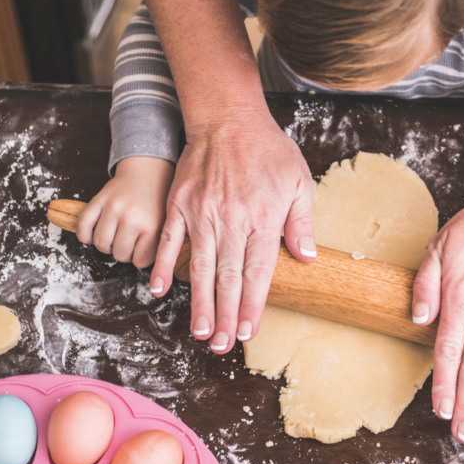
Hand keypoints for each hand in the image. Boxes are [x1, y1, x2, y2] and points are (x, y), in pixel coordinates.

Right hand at [75, 157, 174, 266]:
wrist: (147, 172)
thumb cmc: (156, 203)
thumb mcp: (166, 225)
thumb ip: (157, 247)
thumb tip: (154, 278)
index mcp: (153, 226)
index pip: (139, 261)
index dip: (139, 257)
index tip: (141, 248)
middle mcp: (132, 218)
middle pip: (118, 255)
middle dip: (122, 252)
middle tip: (128, 240)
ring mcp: (113, 208)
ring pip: (100, 244)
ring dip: (105, 244)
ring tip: (114, 234)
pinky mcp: (98, 200)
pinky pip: (83, 227)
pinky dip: (85, 234)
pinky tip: (95, 230)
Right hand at [148, 114, 315, 353]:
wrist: (228, 117)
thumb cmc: (268, 150)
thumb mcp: (299, 181)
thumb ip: (302, 222)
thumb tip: (306, 258)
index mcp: (263, 218)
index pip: (257, 272)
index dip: (251, 305)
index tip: (246, 332)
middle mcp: (232, 220)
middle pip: (227, 277)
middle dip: (224, 315)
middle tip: (219, 345)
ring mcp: (202, 213)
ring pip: (199, 266)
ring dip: (198, 302)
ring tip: (198, 331)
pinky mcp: (180, 204)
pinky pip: (168, 240)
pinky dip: (161, 265)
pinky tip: (157, 289)